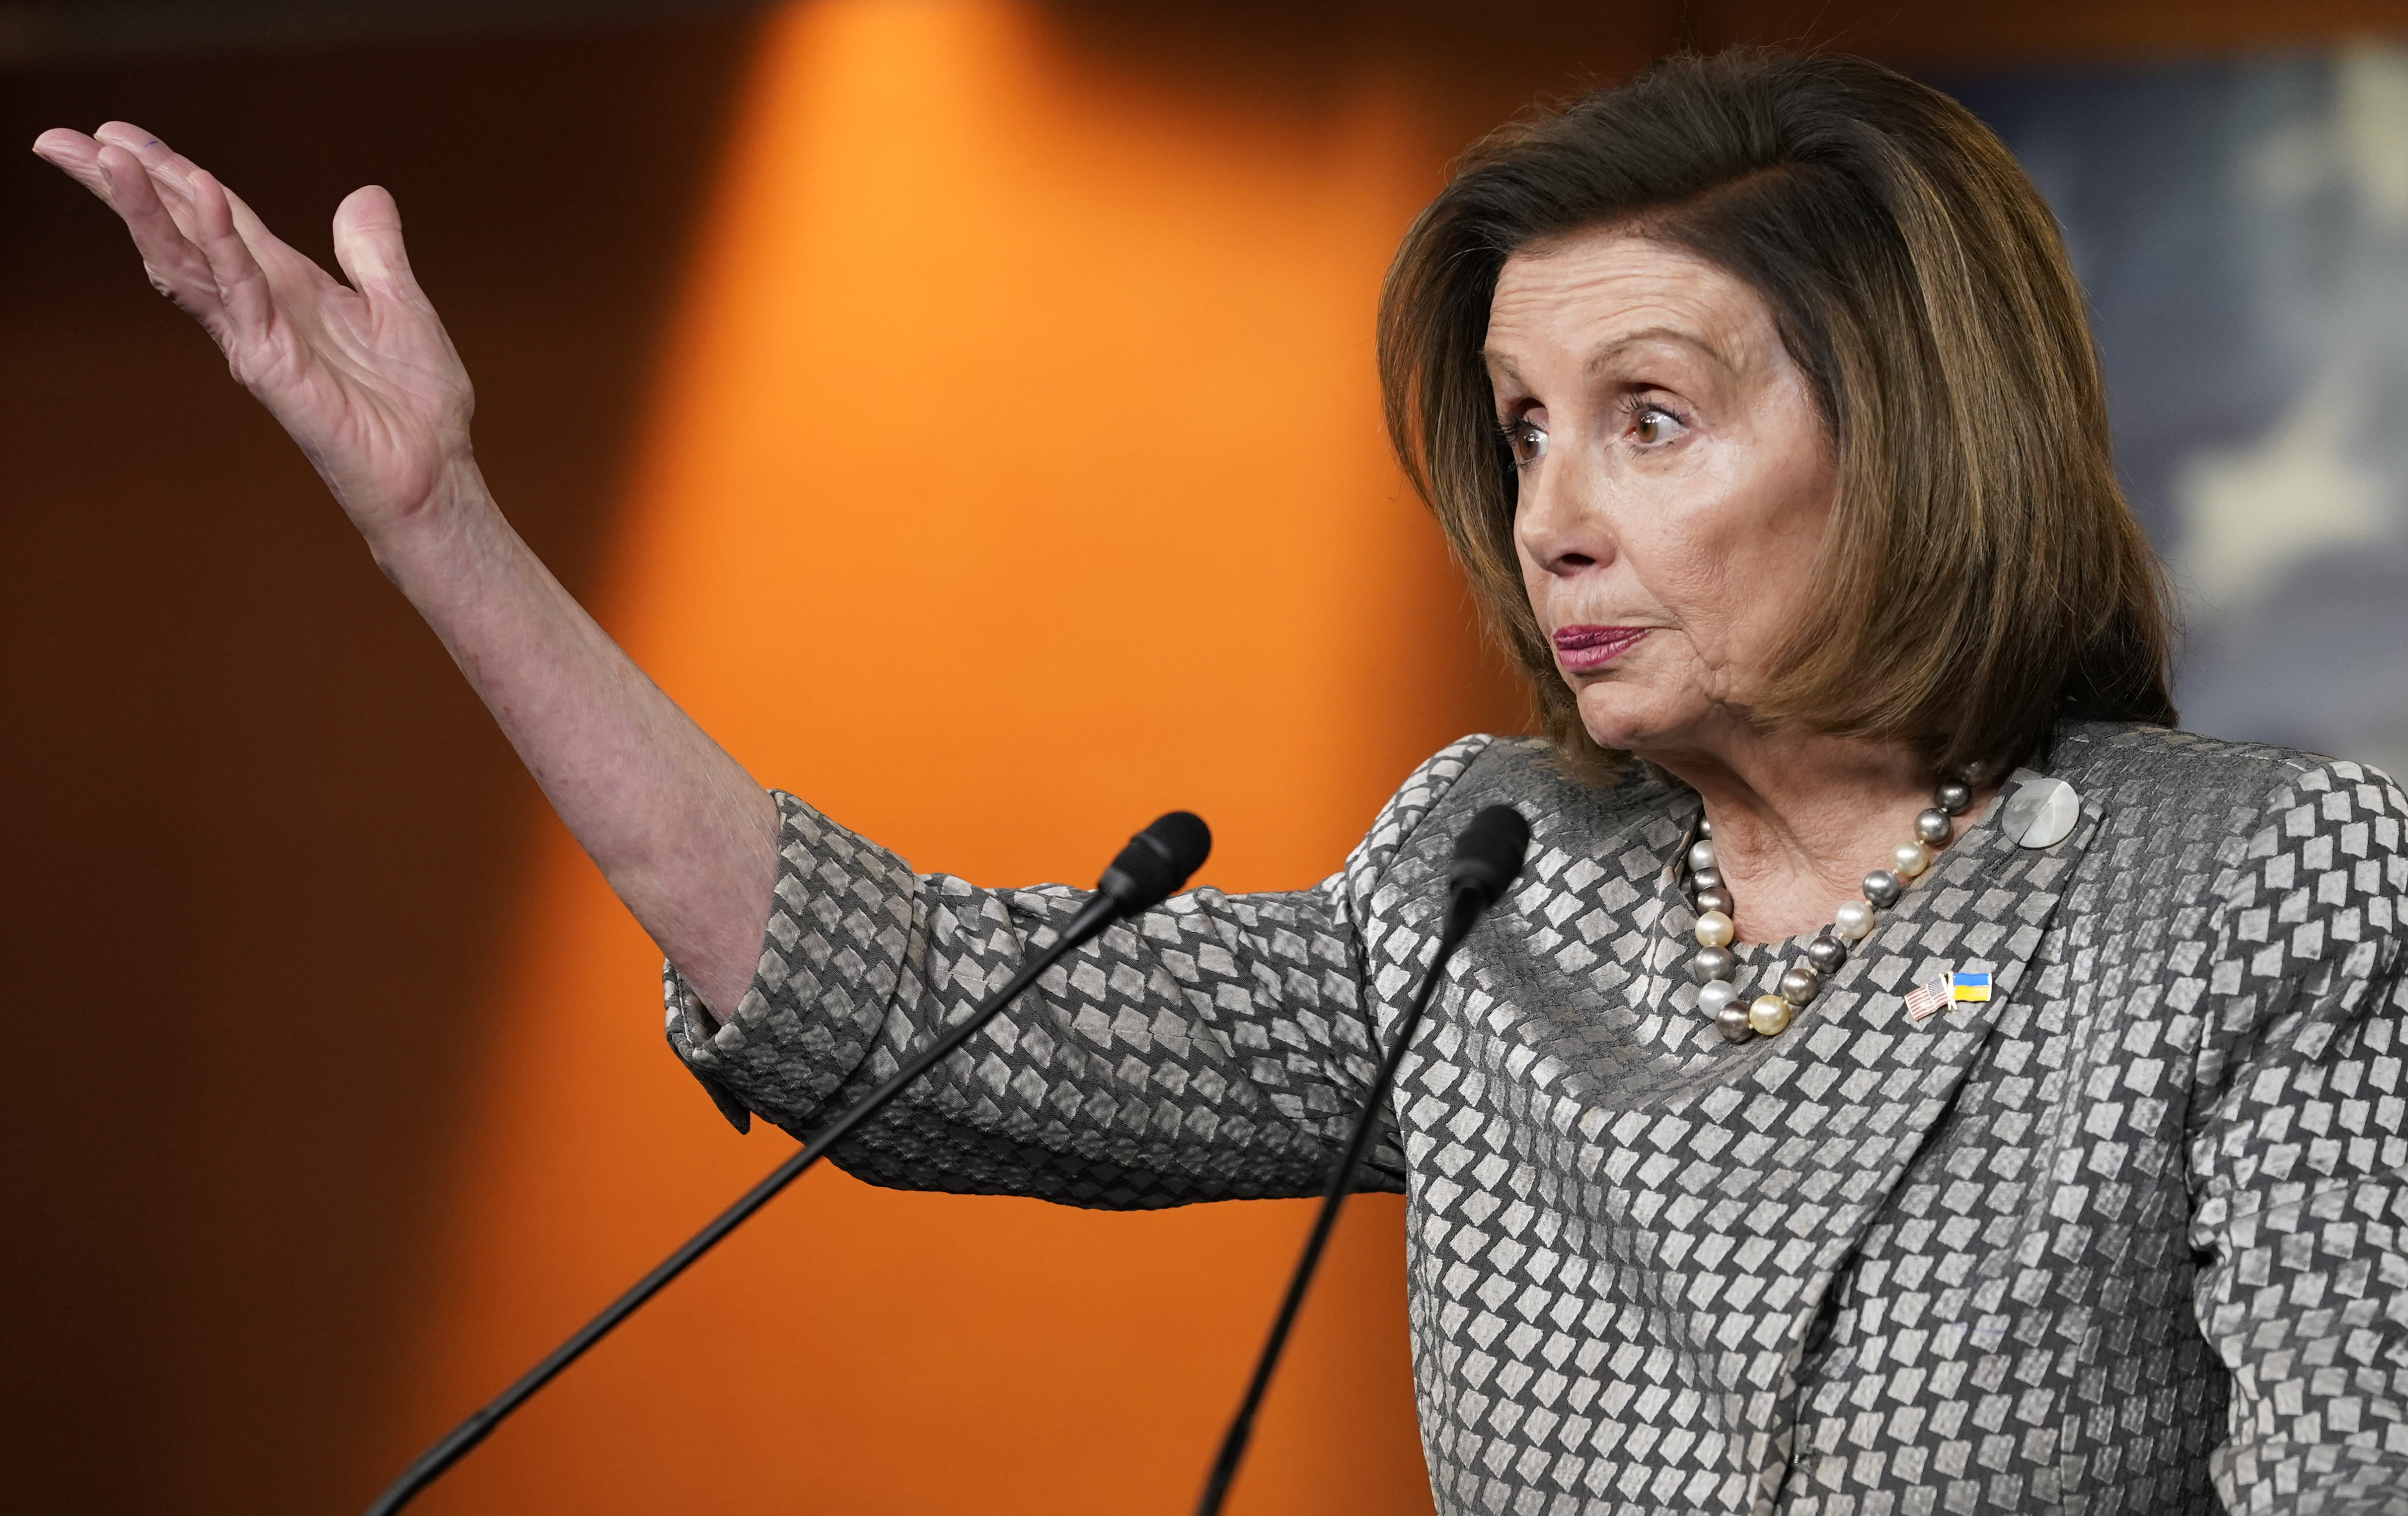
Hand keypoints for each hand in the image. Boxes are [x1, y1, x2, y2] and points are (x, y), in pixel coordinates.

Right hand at [33, 122, 479, 540]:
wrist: (433, 470)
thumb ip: (374, 251)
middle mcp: (259, 308)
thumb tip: (365, 193)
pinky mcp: (272, 363)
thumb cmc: (415, 404)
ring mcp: (257, 337)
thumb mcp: (401, 304)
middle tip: (59, 139)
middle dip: (120, 187)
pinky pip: (243, 290)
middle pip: (178, 232)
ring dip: (147, 206)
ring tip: (106, 154)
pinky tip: (204, 194)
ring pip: (187, 258)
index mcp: (286, 288)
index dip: (168, 174)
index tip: (116, 135)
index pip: (215, 218)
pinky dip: (223, 241)